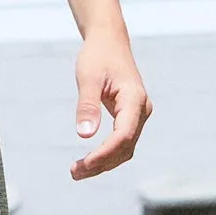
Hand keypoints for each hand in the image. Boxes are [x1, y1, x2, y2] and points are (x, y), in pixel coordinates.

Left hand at [70, 30, 150, 180]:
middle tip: (73, 173)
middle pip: (125, 147)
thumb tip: (85, 135)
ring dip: (104, 163)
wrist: (109, 41)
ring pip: (125, 149)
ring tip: (76, 171)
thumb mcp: (88, 77)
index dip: (105, 153)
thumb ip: (87, 105)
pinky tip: (88, 161)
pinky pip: (122, 142)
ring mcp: (138, 115)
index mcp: (134, 99)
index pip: (123, 135)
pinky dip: (107, 154)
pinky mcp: (131, 118)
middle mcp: (141, 110)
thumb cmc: (98, 56)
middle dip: (101, 163)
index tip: (84, 164)